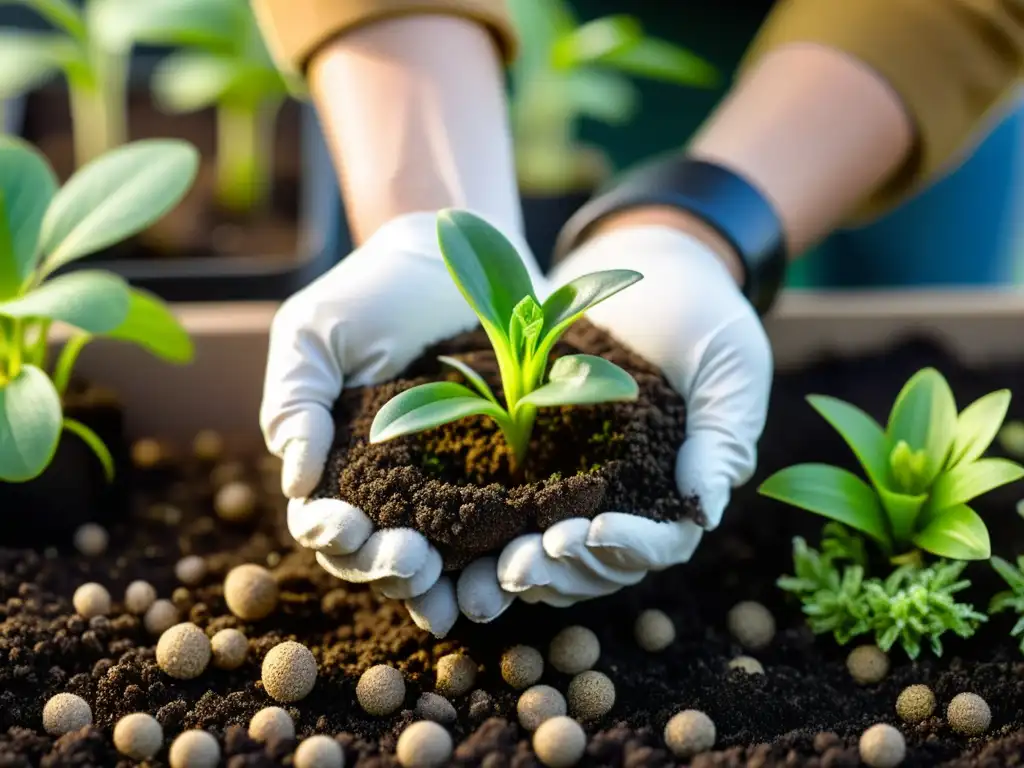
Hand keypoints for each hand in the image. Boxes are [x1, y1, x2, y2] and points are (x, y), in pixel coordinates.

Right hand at [260, 211, 543, 635]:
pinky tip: (506, 572)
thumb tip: (293, 479)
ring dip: (439, 585)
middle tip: (409, 561)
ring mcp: (452, 487)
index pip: (325, 521)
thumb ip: (294, 401)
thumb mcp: (315, 333)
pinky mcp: (508, 477)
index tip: (345, 527)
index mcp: (338, 464)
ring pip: (438, 559)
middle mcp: (392, 488)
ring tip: (453, 592)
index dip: (332, 533)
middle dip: (386, 568)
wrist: (462, 254)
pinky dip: (498, 560)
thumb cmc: (374, 291)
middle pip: (379, 554)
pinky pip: (501, 530)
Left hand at [494, 224, 772, 604]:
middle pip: (602, 565)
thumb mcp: (728, 368)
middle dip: (566, 569)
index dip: (629, 546)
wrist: (647, 270)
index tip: (595, 529)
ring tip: (495, 564)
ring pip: (558, 555)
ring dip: (529, 568)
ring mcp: (581, 487)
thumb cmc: (701, 317)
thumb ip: (722, 438)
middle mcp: (631, 503)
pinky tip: (468, 539)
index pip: (662, 543)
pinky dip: (496, 535)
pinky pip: (517, 514)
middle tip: (523, 562)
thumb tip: (705, 511)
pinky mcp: (537, 464)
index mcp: (679, 491)